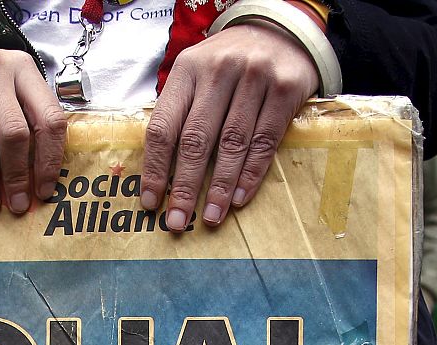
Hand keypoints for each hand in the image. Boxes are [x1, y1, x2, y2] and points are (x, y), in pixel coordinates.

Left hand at [142, 21, 319, 229]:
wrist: (281, 31)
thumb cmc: (230, 64)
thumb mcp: (198, 74)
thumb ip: (181, 111)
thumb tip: (161, 170)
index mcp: (187, 70)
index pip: (164, 126)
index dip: (155, 168)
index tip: (151, 201)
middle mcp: (219, 70)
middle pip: (196, 139)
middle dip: (185, 186)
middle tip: (178, 221)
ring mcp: (254, 77)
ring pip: (232, 143)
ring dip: (220, 187)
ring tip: (211, 217)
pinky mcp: (285, 89)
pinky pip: (264, 140)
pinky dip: (251, 173)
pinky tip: (239, 197)